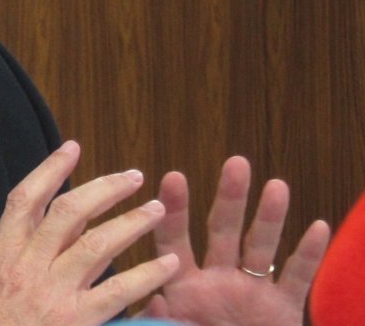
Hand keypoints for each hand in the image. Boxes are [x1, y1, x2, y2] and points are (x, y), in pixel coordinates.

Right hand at [0, 141, 179, 325]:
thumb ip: (3, 268)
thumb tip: (22, 247)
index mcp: (2, 257)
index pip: (24, 200)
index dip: (49, 170)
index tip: (71, 149)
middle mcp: (28, 268)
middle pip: (68, 212)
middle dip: (103, 188)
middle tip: (132, 177)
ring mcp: (53, 293)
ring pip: (97, 244)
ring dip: (131, 222)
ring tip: (155, 210)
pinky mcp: (75, 321)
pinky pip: (118, 291)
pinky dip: (146, 276)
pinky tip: (166, 266)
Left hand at [144, 156, 330, 324]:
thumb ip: (160, 315)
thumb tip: (154, 294)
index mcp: (182, 285)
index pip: (173, 240)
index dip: (174, 210)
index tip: (173, 176)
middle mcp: (217, 280)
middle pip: (223, 231)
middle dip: (230, 197)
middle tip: (235, 162)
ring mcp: (252, 292)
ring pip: (262, 248)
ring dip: (270, 218)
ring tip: (277, 185)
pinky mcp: (283, 310)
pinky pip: (297, 279)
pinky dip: (308, 255)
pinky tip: (318, 226)